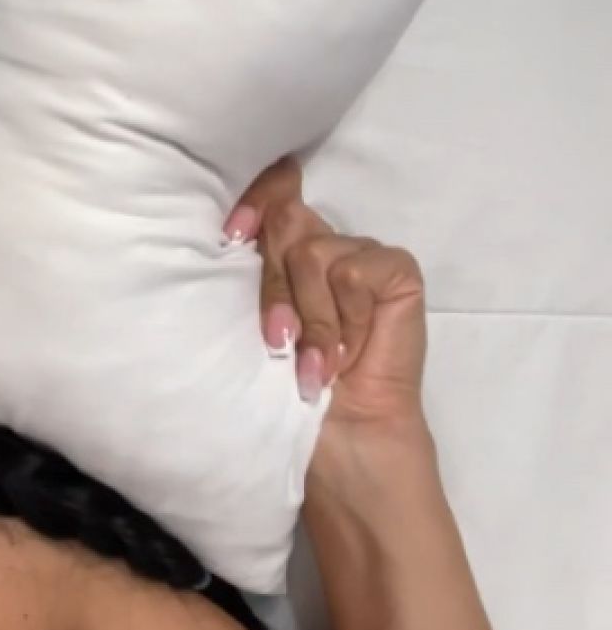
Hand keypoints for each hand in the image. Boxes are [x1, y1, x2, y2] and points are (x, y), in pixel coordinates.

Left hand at [226, 160, 434, 487]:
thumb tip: (236, 226)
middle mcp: (325, 247)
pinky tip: (348, 351)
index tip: (231, 235)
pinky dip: (342, 316)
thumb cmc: (286, 389)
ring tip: (316, 360)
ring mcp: (364, 258)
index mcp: (287, 252)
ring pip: (312, 251)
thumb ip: (254, 272)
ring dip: (307, 315)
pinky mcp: (398, 274)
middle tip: (279, 342)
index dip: (254, 200)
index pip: (275, 190)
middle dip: (272, 288)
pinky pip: (354, 271)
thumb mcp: (258, 321)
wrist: (335, 439)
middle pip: (285, 221)